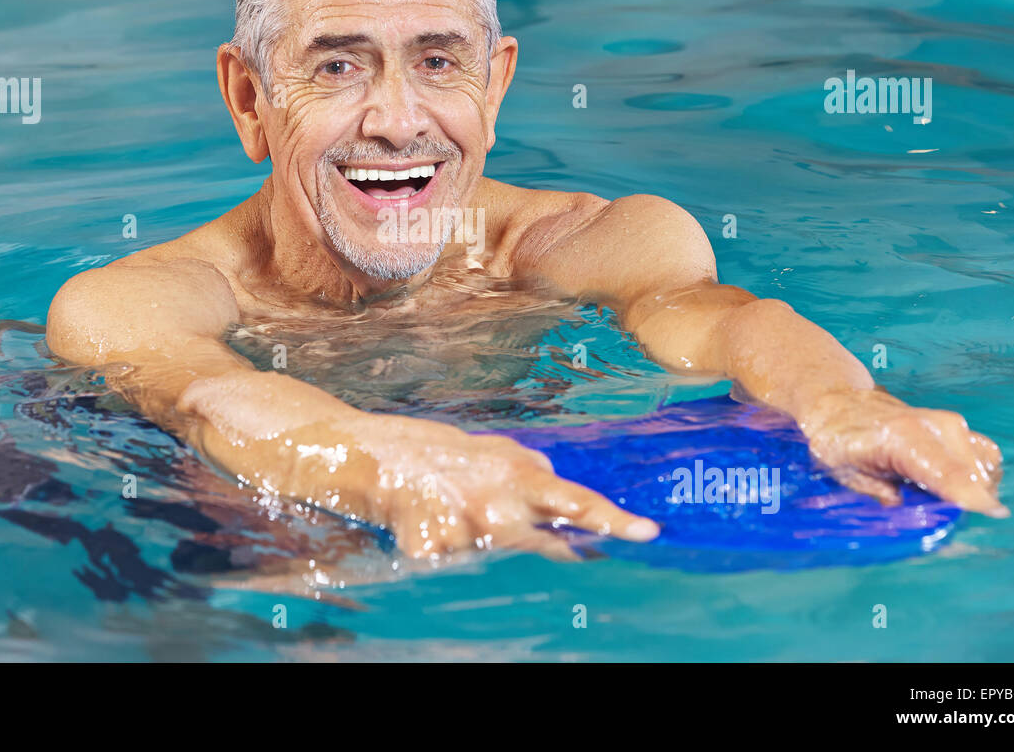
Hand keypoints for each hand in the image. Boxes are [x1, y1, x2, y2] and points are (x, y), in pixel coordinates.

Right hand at [352, 414, 659, 559]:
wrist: (365, 455)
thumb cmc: (425, 449)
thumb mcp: (481, 447)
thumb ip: (519, 463)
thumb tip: (551, 472)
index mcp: (515, 477)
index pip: (575, 500)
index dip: (613, 518)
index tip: (648, 532)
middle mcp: (498, 505)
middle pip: (546, 543)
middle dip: (566, 550)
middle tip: (576, 550)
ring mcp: (467, 532)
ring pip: (490, 557)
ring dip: (475, 543)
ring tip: (445, 514)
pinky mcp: (433, 552)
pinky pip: (447, 566)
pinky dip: (438, 553)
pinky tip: (419, 530)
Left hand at [799, 388, 1006, 515]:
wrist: (839, 405)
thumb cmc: (839, 442)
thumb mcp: (851, 476)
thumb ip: (884, 497)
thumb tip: (916, 516)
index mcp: (904, 438)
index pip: (949, 473)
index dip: (972, 497)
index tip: (993, 514)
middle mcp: (936, 427)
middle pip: (974, 476)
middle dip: (965, 503)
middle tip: (934, 512)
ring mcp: (952, 425)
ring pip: (986, 468)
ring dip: (973, 490)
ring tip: (936, 496)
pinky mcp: (959, 427)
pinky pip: (985, 457)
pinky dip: (977, 476)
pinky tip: (950, 485)